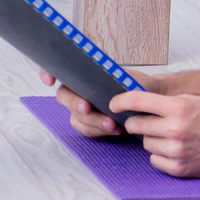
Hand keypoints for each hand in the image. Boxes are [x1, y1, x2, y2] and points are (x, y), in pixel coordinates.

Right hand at [40, 68, 160, 138]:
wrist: (152, 100)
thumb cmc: (139, 85)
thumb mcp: (134, 79)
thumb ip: (121, 82)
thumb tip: (112, 93)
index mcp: (86, 73)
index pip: (60, 69)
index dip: (47, 72)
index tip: (49, 81)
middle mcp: (79, 90)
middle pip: (64, 96)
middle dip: (74, 102)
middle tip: (87, 107)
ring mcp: (81, 108)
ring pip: (76, 116)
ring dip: (93, 121)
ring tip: (113, 124)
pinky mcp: (89, 124)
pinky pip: (86, 129)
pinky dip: (100, 131)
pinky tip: (116, 130)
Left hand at [109, 91, 199, 177]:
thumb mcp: (197, 101)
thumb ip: (169, 103)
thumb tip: (138, 105)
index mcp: (180, 107)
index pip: (137, 101)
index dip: (121, 101)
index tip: (114, 103)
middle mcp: (175, 129)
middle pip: (135, 125)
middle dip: (139, 122)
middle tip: (149, 121)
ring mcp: (176, 151)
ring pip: (145, 143)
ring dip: (154, 139)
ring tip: (174, 136)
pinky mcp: (178, 168)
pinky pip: (155, 160)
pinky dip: (162, 155)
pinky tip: (179, 149)